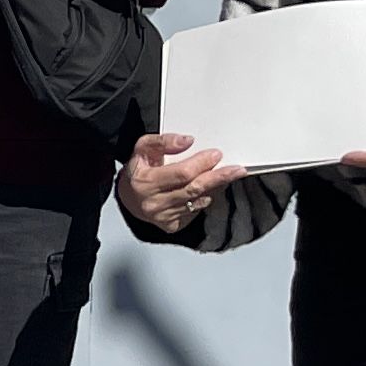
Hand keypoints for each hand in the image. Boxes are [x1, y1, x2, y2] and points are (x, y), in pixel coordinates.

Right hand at [118, 128, 240, 232]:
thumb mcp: (142, 148)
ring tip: (226, 175)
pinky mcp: (171, 225)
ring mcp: (163, 216)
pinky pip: (196, 211)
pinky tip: (208, 189)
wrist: (128, 198)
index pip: (182, 173)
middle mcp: (154, 202)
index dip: (202, 163)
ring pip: (198, 201)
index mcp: (145, 182)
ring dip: (214, 187)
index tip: (216, 154)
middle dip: (218, 177)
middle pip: (194, 189)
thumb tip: (187, 141)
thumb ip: (162, 141)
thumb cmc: (138, 171)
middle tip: (236, 169)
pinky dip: (205, 198)